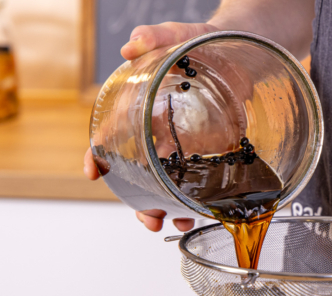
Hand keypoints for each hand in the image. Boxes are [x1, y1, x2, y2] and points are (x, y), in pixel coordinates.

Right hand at [84, 22, 213, 231]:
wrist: (239, 53)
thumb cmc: (200, 44)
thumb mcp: (178, 36)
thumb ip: (155, 36)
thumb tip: (131, 44)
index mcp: (141, 110)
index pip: (109, 136)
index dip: (97, 156)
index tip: (93, 172)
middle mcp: (157, 134)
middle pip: (136, 175)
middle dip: (137, 201)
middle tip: (147, 219)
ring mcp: (181, 148)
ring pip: (163, 187)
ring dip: (165, 210)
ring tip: (176, 223)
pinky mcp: (206, 155)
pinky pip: (194, 184)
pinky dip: (193, 203)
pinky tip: (198, 215)